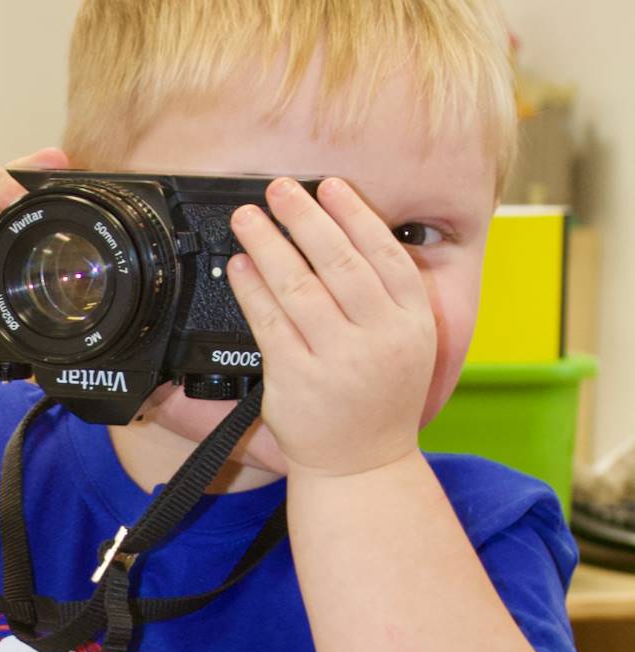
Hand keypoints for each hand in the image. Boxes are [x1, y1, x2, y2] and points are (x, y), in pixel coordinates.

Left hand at [227, 176, 435, 478]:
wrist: (361, 465)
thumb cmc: (379, 399)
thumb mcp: (409, 345)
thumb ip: (388, 296)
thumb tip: (348, 232)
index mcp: (413, 324)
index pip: (385, 255)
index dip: (355, 214)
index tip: (330, 186)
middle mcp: (379, 339)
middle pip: (338, 262)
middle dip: (304, 217)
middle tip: (278, 188)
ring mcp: (336, 360)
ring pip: (298, 286)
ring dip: (268, 243)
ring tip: (248, 217)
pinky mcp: (296, 379)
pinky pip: (268, 322)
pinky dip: (251, 288)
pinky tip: (240, 265)